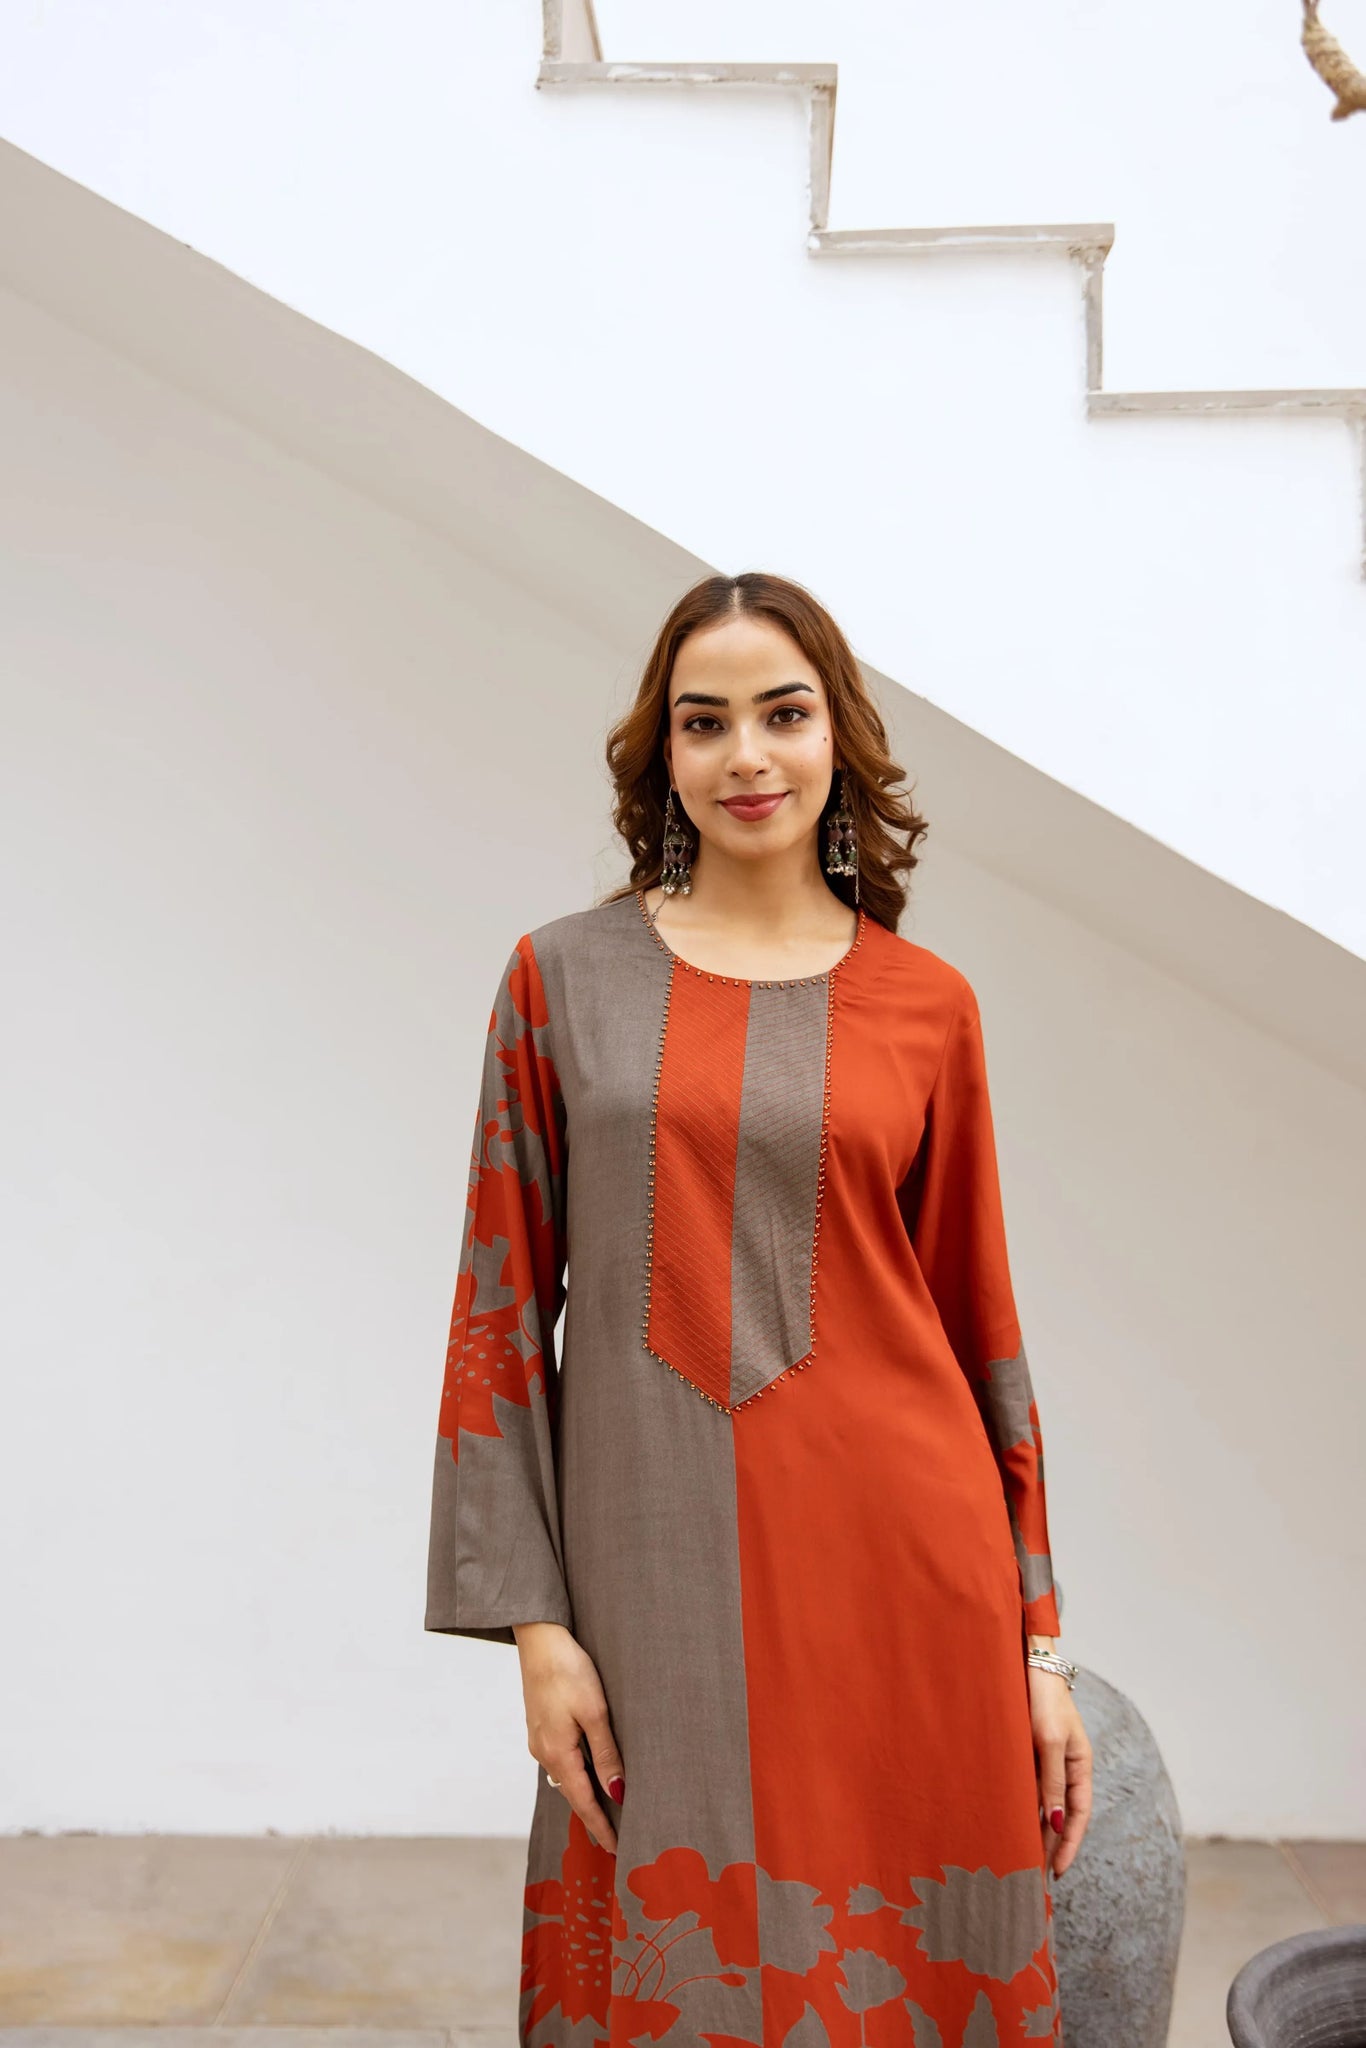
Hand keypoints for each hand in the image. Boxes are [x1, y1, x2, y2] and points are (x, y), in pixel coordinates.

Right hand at [513, 1622, 624, 1853]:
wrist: (540, 1638)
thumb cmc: (568, 1670)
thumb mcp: (595, 1712)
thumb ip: (606, 1754)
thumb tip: (617, 1794)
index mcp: (557, 1754)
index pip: (583, 1802)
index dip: (600, 1827)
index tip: (617, 1850)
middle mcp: (544, 1753)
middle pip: (573, 1793)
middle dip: (594, 1816)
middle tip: (617, 1837)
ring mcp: (539, 1740)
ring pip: (567, 1777)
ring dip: (586, 1794)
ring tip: (609, 1809)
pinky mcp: (541, 1726)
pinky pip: (561, 1760)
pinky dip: (578, 1773)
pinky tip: (591, 1772)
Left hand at [1028, 1665, 1091, 1878]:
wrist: (1025, 1662)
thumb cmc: (1042, 1698)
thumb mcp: (1050, 1741)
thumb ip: (1053, 1782)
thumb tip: (1057, 1824)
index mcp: (1080, 1765)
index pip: (1079, 1815)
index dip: (1070, 1845)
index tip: (1057, 1872)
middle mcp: (1066, 1766)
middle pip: (1062, 1815)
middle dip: (1051, 1845)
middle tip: (1034, 1877)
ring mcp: (1047, 1760)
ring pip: (1043, 1804)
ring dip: (1035, 1829)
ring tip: (1021, 1858)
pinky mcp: (1028, 1753)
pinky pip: (1028, 1788)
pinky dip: (1022, 1807)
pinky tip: (1009, 1822)